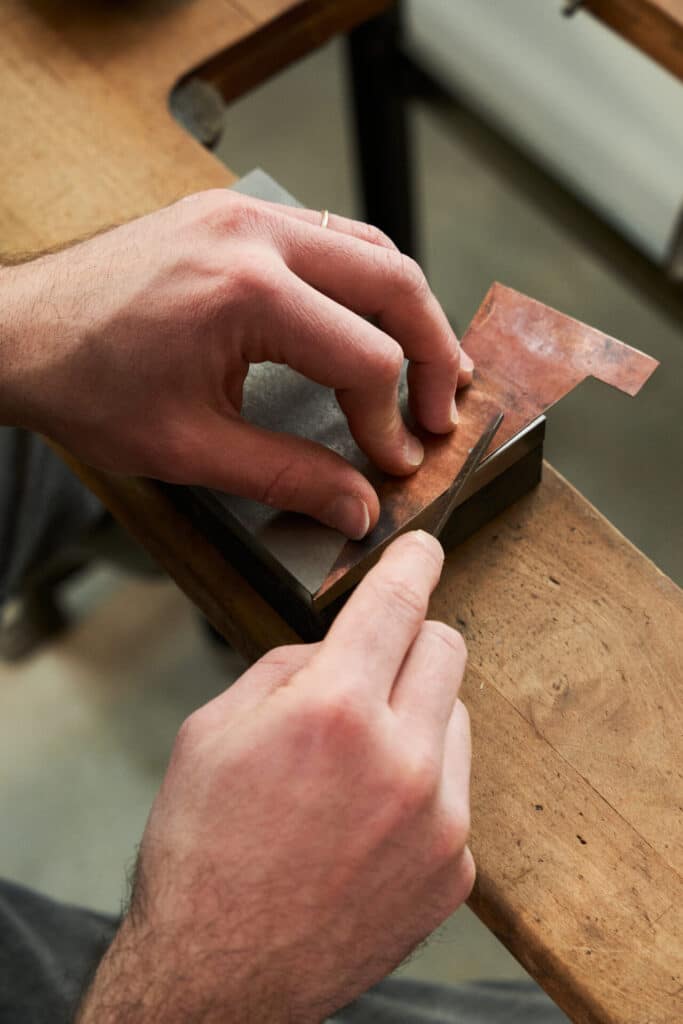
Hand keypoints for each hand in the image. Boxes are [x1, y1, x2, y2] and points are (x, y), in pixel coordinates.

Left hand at [0, 191, 471, 538]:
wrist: (18, 334)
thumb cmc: (85, 387)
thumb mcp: (190, 448)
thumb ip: (287, 477)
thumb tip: (360, 508)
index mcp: (246, 291)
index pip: (364, 356)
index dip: (389, 418)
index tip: (393, 461)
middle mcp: (256, 235)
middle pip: (392, 282)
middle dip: (430, 352)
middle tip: (442, 409)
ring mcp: (244, 213)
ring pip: (369, 246)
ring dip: (407, 308)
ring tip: (430, 363)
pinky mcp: (232, 215)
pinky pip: (329, 234)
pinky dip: (365, 280)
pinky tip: (372, 318)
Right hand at [77, 531, 474, 1022]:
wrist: (219, 974)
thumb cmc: (203, 851)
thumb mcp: (213, 729)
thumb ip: (288, 668)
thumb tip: (339, 647)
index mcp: (334, 712)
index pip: (398, 602)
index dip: (414, 561)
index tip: (425, 547)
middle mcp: (403, 760)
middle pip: (447, 647)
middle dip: (410, 640)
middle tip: (370, 666)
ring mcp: (440, 820)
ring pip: (457, 715)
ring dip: (417, 714)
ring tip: (358, 761)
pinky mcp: (456, 869)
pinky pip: (457, 788)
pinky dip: (423, 782)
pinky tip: (370, 817)